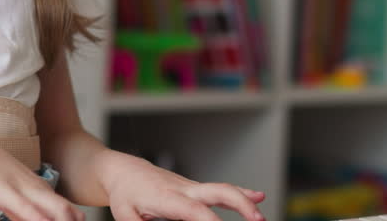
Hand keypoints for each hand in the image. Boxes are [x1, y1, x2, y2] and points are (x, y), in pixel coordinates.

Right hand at [0, 124, 81, 220]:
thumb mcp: (0, 187)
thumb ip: (14, 205)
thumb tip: (23, 217)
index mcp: (30, 182)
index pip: (60, 203)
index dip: (73, 216)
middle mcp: (30, 184)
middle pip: (63, 207)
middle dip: (74, 220)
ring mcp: (19, 187)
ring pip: (52, 209)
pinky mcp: (5, 192)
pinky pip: (27, 209)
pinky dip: (40, 220)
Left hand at [101, 152, 264, 220]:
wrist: (124, 172)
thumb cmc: (125, 194)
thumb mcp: (124, 215)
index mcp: (167, 198)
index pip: (194, 211)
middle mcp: (184, 190)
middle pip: (217, 192)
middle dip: (239, 204)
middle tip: (258, 220)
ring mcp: (192, 188)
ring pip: (223, 189)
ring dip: (245, 200)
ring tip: (261, 216)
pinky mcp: (195, 189)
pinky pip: (221, 190)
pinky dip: (241, 193)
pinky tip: (258, 197)